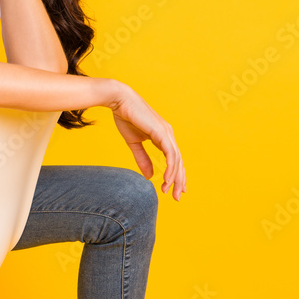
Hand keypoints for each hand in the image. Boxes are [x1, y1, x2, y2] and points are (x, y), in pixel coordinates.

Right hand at [110, 84, 186, 200]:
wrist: (120, 101)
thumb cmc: (126, 118)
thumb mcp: (134, 143)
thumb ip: (143, 159)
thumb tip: (149, 177)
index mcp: (163, 136)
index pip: (174, 159)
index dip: (176, 175)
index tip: (175, 189)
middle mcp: (168, 134)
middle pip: (179, 161)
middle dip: (179, 180)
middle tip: (177, 197)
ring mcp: (166, 133)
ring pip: (176, 160)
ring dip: (174, 177)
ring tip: (170, 191)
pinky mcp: (161, 132)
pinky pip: (170, 154)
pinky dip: (171, 167)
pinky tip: (167, 179)